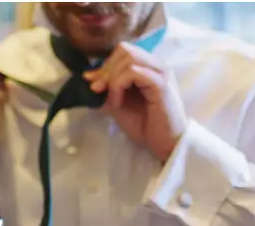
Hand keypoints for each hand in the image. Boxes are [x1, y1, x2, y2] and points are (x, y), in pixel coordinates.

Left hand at [86, 43, 186, 162]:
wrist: (166, 147)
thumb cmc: (147, 128)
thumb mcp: (120, 105)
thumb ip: (107, 89)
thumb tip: (88, 78)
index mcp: (149, 67)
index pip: (124, 51)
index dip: (105, 65)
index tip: (92, 83)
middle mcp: (157, 65)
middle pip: (125, 49)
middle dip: (106, 69)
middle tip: (97, 90)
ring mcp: (161, 73)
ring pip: (128, 58)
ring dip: (112, 78)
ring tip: (111, 101)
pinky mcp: (161, 84)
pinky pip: (133, 72)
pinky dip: (119, 85)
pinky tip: (118, 103)